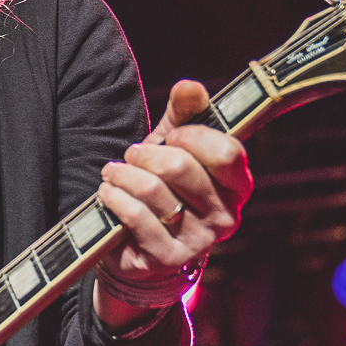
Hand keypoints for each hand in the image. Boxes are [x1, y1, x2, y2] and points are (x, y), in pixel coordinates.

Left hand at [94, 80, 252, 330]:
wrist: (141, 250)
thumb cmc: (164, 190)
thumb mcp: (175, 149)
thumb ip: (185, 116)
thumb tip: (189, 86)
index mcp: (237, 187)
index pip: (227, 152)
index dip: (192, 136)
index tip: (172, 136)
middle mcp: (226, 217)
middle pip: (181, 167)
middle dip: (146, 154)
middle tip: (133, 155)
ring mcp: (198, 241)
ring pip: (153, 190)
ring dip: (123, 175)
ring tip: (114, 174)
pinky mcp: (167, 258)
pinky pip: (135, 216)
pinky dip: (114, 198)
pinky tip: (108, 193)